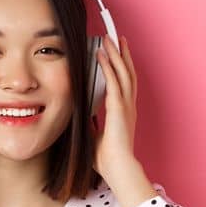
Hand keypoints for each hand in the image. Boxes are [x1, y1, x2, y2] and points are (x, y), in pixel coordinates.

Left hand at [93, 35, 138, 173]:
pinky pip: (114, 82)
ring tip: (110, 39)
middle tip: (117, 38)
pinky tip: (102, 55)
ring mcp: (126, 106)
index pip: (124, 83)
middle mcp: (128, 105)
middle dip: (122, 54)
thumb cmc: (107, 158)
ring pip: (123, 73)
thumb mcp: (93, 135)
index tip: (117, 53)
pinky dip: (109, 67)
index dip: (122, 67)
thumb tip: (77, 116)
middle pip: (128, 73)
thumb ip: (88, 123)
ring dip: (116, 54)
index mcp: (124, 112)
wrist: (117, 168)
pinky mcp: (119, 108)